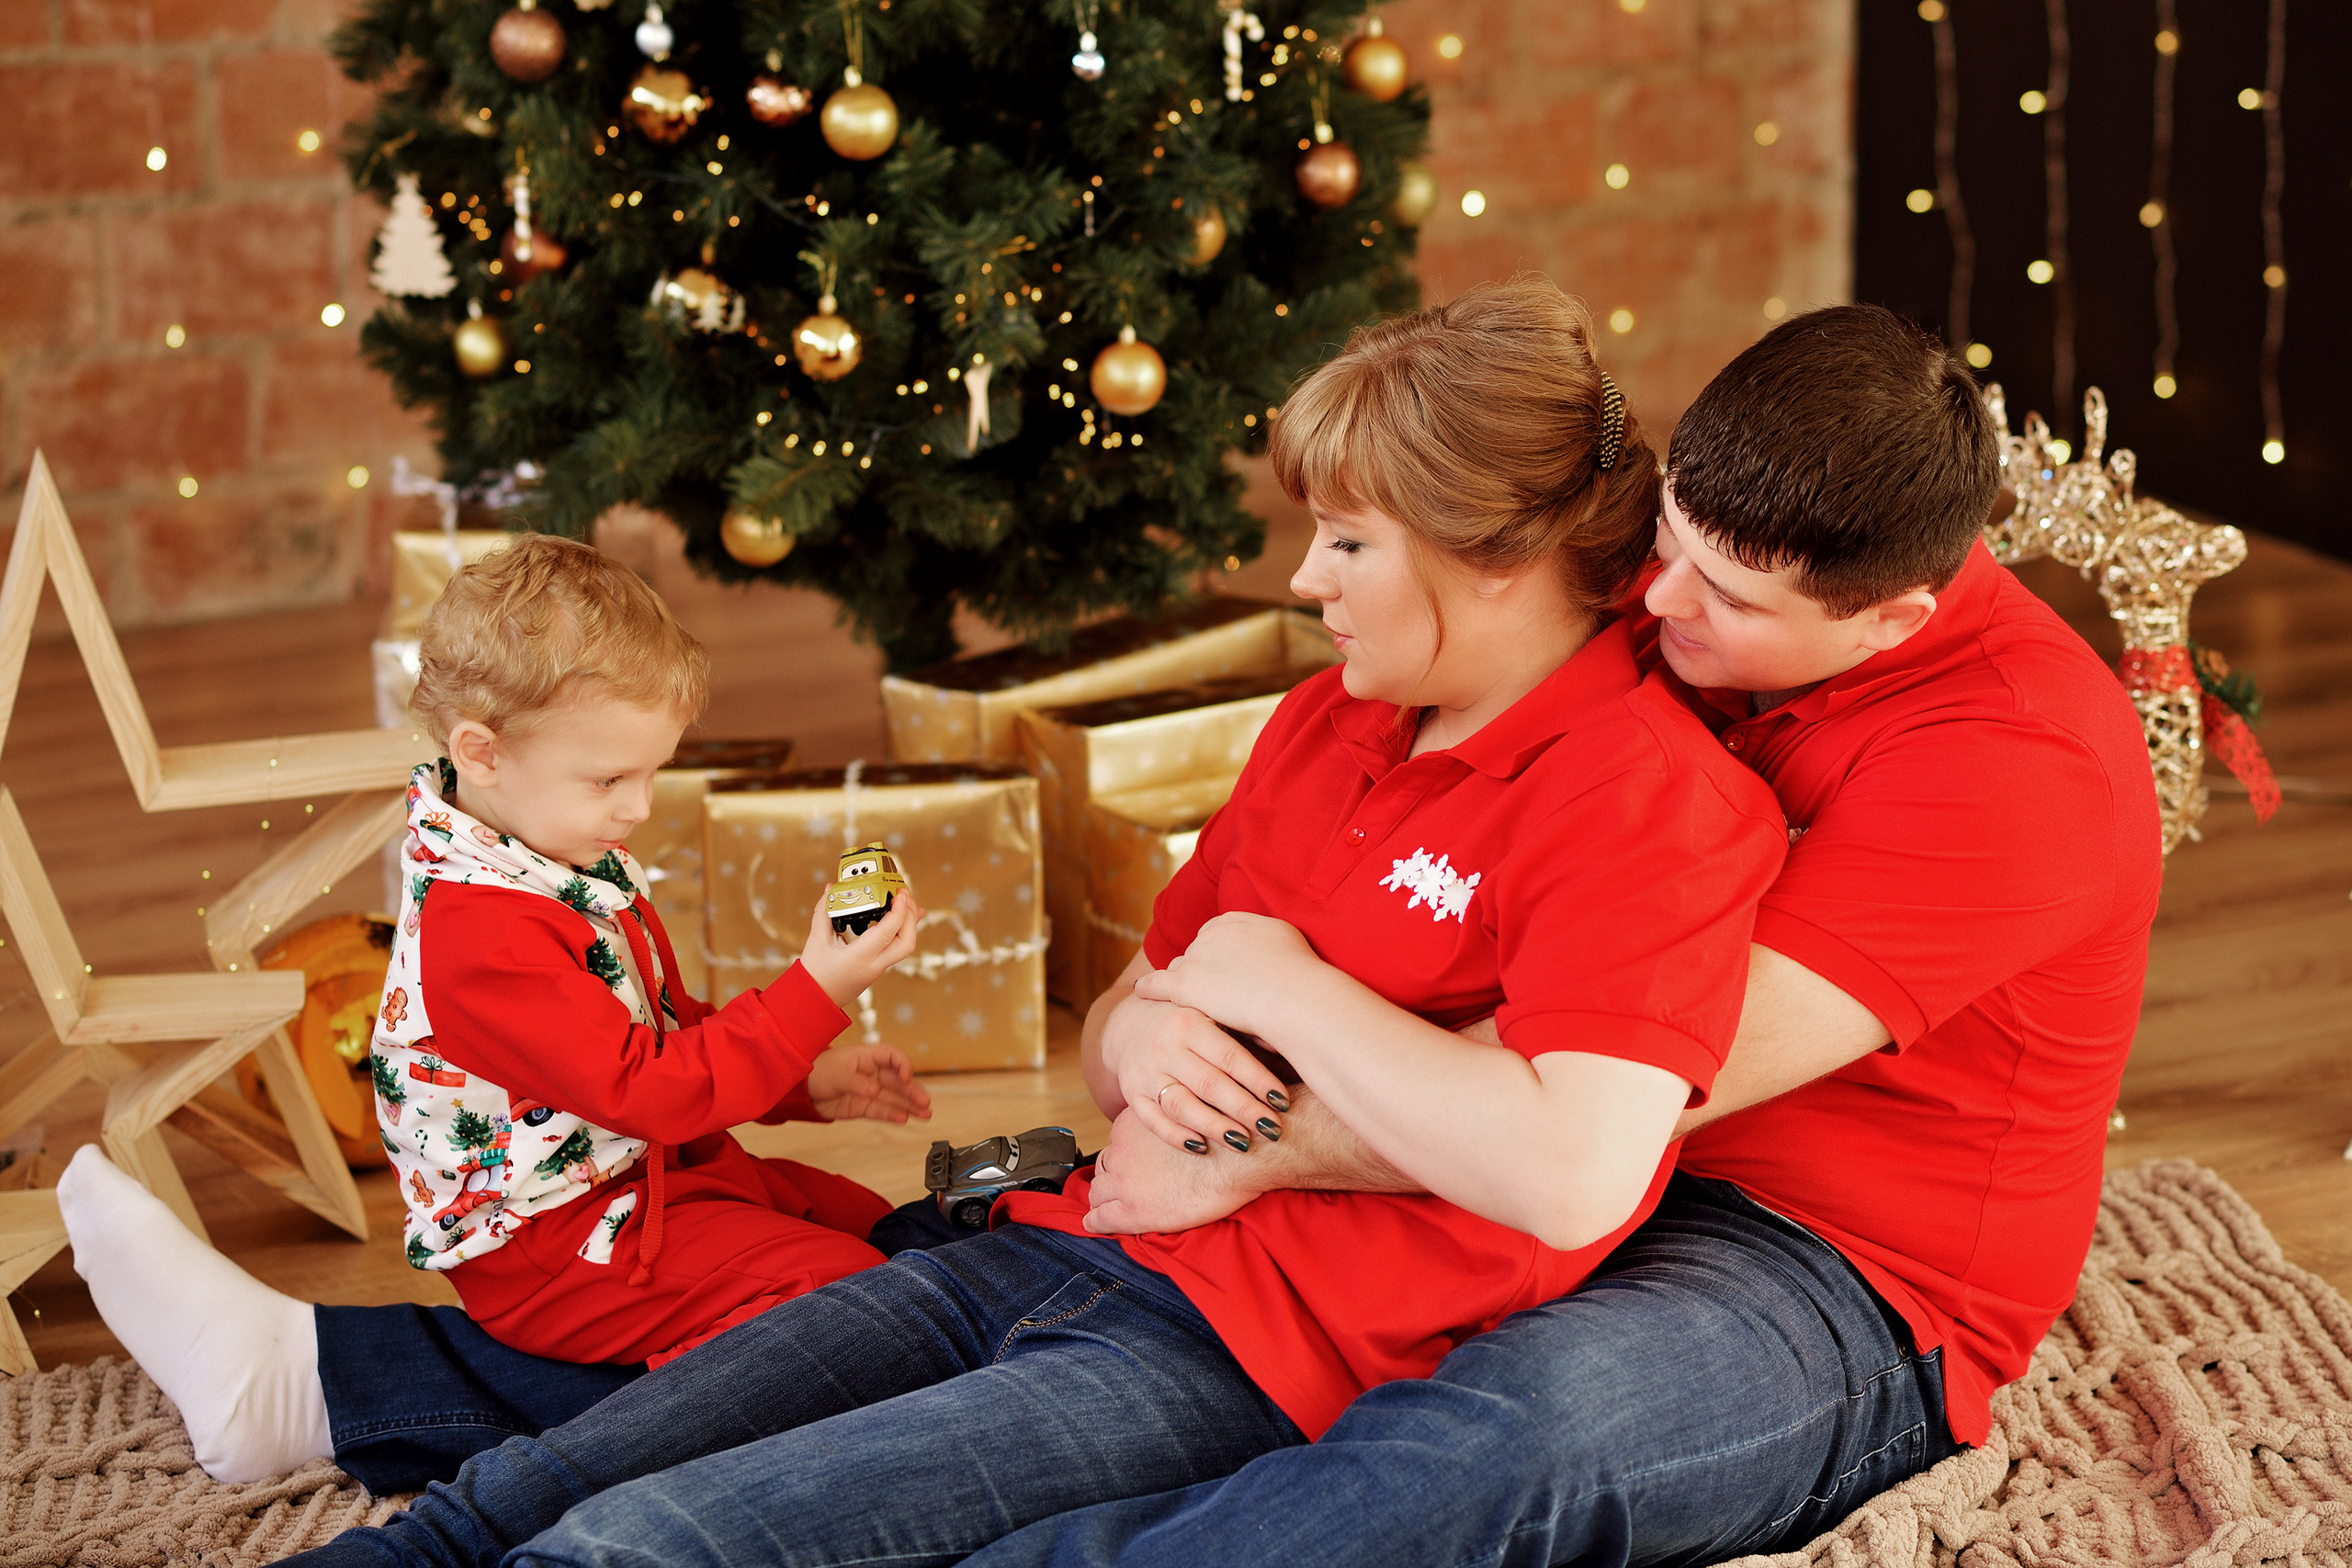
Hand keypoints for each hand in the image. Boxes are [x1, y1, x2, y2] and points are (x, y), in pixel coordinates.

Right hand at [796, 887, 923, 1008]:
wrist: (817, 999)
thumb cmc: (815, 972)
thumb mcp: (817, 940)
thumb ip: (824, 912)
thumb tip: (831, 888)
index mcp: (859, 958)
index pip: (887, 934)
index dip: (898, 911)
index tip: (899, 892)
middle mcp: (875, 965)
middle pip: (907, 942)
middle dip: (910, 916)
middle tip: (902, 894)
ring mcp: (880, 967)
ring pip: (906, 945)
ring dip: (909, 921)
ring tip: (904, 899)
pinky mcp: (880, 965)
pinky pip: (899, 946)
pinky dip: (904, 929)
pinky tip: (905, 913)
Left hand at [804, 1042, 932, 1123]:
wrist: (801, 1091)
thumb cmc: (817, 1071)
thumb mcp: (836, 1074)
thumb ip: (856, 1082)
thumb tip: (875, 1090)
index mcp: (867, 1057)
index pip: (892, 1056)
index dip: (903, 1064)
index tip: (907, 1076)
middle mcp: (872, 1073)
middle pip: (898, 1081)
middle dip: (913, 1091)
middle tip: (925, 1102)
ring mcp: (869, 1091)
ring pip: (893, 1098)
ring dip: (909, 1106)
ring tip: (925, 1115)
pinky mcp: (862, 1106)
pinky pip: (880, 1111)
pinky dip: (892, 1115)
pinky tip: (904, 1119)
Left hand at [1082, 1109, 1260, 1234]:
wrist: (1238, 1159)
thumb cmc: (1224, 1138)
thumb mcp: (1186, 1116)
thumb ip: (1170, 1123)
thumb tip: (1178, 1129)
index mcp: (1132, 1123)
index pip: (1117, 1142)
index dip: (1126, 1157)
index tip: (1134, 1165)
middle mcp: (1122, 1148)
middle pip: (1106, 1164)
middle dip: (1112, 1175)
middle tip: (1125, 1186)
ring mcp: (1124, 1180)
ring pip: (1098, 1190)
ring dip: (1104, 1198)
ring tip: (1111, 1207)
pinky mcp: (1131, 1210)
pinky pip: (1099, 1218)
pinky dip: (1096, 1221)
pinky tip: (1097, 1224)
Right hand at [1097, 987, 1288, 1156]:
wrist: (1130, 1024)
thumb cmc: (1188, 1023)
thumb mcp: (1213, 1014)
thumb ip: (1245, 1032)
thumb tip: (1290, 1047)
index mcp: (1189, 1023)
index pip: (1229, 1057)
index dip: (1258, 1081)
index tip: (1283, 1102)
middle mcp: (1164, 1047)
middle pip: (1209, 1084)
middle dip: (1244, 1110)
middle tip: (1273, 1129)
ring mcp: (1144, 1073)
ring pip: (1182, 1106)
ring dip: (1215, 1127)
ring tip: (1244, 1143)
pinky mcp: (1131, 1095)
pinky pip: (1154, 1122)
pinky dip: (1178, 1137)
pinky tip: (1203, 1148)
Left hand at [1129, 911, 1322, 1041]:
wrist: (1293, 994)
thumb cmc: (1299, 973)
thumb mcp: (1286, 938)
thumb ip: (1267, 937)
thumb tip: (1266, 943)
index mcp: (1233, 920)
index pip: (1214, 935)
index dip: (1217, 954)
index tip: (1221, 968)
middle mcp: (1210, 935)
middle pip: (1195, 953)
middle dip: (1200, 968)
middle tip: (1208, 988)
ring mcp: (1195, 958)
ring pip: (1179, 969)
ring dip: (1181, 982)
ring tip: (1181, 996)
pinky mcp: (1185, 985)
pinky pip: (1157, 983)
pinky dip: (1149, 987)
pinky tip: (1142, 991)